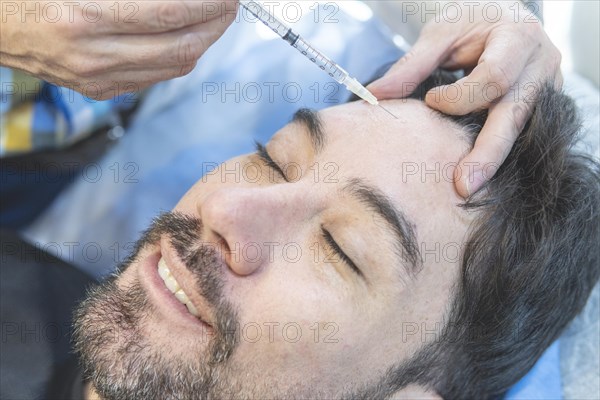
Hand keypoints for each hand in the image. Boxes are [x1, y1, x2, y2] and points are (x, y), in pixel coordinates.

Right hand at [0, 0, 237, 99]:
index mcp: (84, 17)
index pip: (168, 13)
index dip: (206, 3)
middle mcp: (92, 55)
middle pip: (181, 48)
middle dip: (215, 25)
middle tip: (229, 5)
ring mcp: (96, 79)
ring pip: (173, 68)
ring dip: (203, 43)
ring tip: (213, 20)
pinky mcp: (98, 91)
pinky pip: (154, 77)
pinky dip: (177, 58)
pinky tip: (185, 38)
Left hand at [367, 1, 562, 197]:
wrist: (505, 18)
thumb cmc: (473, 21)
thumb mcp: (442, 32)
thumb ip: (412, 64)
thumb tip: (375, 94)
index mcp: (519, 37)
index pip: (494, 76)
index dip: (461, 96)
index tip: (431, 101)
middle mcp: (541, 66)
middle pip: (514, 116)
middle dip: (488, 153)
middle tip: (463, 185)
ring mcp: (547, 90)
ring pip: (519, 132)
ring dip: (492, 161)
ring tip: (467, 188)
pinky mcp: (543, 108)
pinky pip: (520, 135)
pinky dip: (497, 152)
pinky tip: (477, 173)